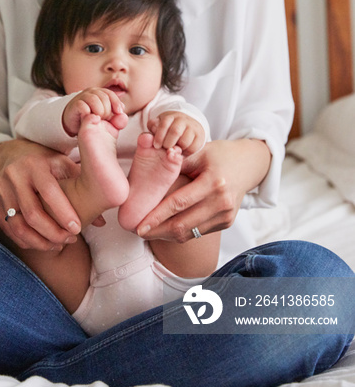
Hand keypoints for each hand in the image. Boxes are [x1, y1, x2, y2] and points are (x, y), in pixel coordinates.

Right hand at [0, 139, 82, 250]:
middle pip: (32, 214)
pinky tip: (42, 243)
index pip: (49, 192)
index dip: (63, 213)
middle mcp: (14, 175)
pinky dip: (26, 240)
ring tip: (58, 244)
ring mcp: (0, 188)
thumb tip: (102, 220)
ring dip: (40, 241)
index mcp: (35, 164)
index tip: (77, 229)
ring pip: (18, 226)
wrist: (12, 157)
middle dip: (53, 232)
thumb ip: (82, 188)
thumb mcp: (63, 166)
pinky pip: (8, 229)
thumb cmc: (46, 164)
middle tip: (70, 239)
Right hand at [63, 87, 127, 135]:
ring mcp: (82, 97)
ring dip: (99, 111)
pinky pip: (83, 105)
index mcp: (100, 93)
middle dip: (107, 110)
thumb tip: (123, 115)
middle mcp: (92, 92)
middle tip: (105, 119)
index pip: (111, 94)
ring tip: (98, 119)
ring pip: (94, 100)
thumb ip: (116, 118)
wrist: (74, 122)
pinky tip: (90, 118)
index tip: (119, 112)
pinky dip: (88, 112)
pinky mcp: (75, 104)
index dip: (116, 103)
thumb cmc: (92, 119)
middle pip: (104, 97)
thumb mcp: (106, 119)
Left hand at [136, 138, 270, 241]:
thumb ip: (177, 162)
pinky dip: (180, 233)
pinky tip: (165, 229)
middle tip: (138, 231)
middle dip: (157, 230)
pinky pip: (198, 232)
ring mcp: (226, 215)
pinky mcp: (227, 223)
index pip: (179, 203)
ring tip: (148, 231)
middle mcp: (222, 202)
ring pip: (190, 233)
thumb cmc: (220, 154)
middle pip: (183, 224)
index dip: (157, 216)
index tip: (139, 225)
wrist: (249, 164)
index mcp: (214, 182)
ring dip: (166, 235)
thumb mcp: (200, 151)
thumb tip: (150, 169)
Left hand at [147, 111, 204, 153]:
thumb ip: (154, 126)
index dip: (158, 136)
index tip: (156, 145)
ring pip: (184, 141)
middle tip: (165, 148)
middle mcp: (183, 120)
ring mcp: (193, 128)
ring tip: (173, 149)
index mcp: (172, 116)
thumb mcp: (160, 123)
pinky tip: (182, 150)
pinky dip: (186, 152)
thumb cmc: (171, 126)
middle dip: (168, 143)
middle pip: (175, 132)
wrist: (190, 123)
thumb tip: (152, 129)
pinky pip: (193, 148)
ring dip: (177, 148)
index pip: (164, 124)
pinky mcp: (200, 136)